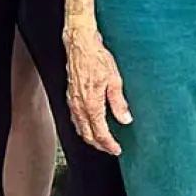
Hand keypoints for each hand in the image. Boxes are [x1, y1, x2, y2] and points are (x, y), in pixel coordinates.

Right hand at [65, 25, 129, 155]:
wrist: (80, 46)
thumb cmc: (97, 59)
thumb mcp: (115, 80)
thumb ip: (119, 103)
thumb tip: (125, 119)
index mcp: (91, 104)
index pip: (100, 132)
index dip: (109, 144)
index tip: (117, 149)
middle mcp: (79, 106)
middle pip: (87, 135)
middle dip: (99, 145)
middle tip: (110, 149)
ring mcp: (73, 102)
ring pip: (80, 128)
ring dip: (90, 138)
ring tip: (101, 142)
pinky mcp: (70, 97)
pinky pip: (75, 119)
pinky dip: (82, 128)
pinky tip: (89, 127)